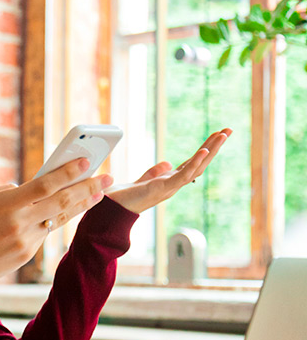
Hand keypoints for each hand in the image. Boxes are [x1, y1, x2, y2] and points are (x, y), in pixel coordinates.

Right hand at [0, 158, 112, 290]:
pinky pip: (45, 232)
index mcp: (6, 205)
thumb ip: (8, 191)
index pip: (44, 185)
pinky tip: (67, 210)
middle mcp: (20, 223)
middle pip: (62, 202)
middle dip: (87, 188)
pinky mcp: (28, 254)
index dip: (67, 172)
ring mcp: (26, 241)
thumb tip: (30, 187)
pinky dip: (55, 219)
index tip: (86, 161)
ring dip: (80, 205)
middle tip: (107, 177)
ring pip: (59, 218)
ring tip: (98, 193)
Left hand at [107, 128, 231, 213]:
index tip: (217, 135)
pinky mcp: (162, 189)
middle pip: (200, 163)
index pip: (192, 162)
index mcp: (170, 181)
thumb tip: (167, 164)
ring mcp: (170, 188)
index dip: (205, 149)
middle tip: (228, 130)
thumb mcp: (143, 181)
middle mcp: (173, 184)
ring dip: (211, 151)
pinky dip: (195, 163)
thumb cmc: (124, 198)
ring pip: (197, 168)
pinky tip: (204, 150)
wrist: (111, 209)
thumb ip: (155, 173)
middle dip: (215, 147)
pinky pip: (183, 176)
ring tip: (223, 134)